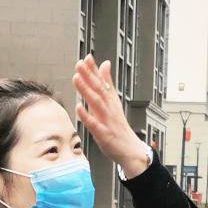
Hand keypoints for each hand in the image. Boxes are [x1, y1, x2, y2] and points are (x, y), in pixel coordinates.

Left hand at [72, 55, 150, 176]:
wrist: (131, 150)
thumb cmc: (119, 126)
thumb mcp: (113, 102)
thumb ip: (107, 83)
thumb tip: (105, 64)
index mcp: (111, 101)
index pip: (102, 82)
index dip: (94, 70)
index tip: (87, 57)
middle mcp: (109, 108)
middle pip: (99, 89)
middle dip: (89, 76)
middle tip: (80, 64)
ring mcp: (107, 121)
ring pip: (96, 103)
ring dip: (86, 90)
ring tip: (77, 78)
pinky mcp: (104, 134)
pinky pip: (94, 124)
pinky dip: (87, 115)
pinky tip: (78, 108)